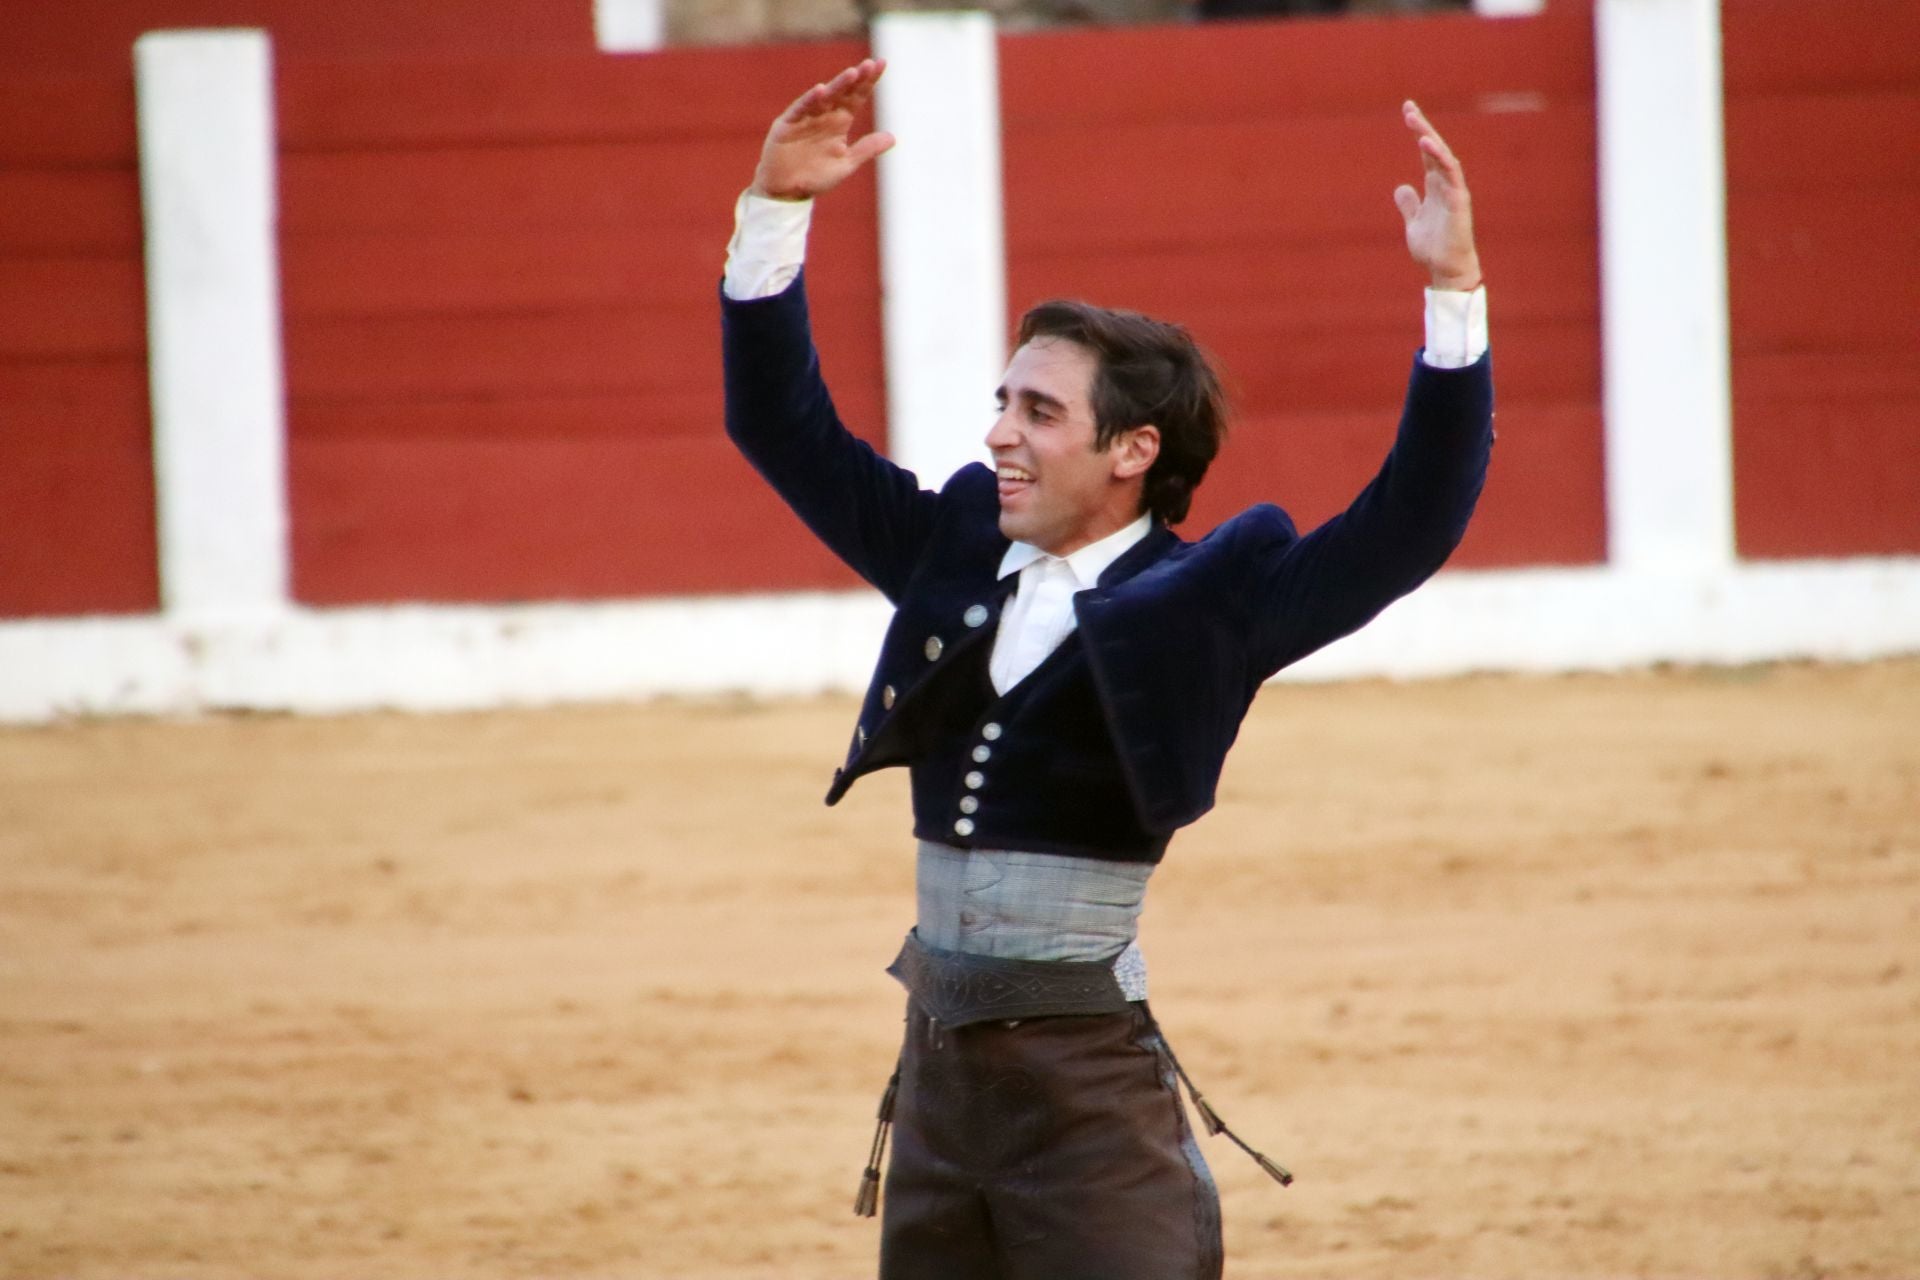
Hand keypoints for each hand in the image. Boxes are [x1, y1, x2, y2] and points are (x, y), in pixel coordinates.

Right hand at [751, 59, 896, 201]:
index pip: (857, 96)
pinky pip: (801, 110)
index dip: (868, 81)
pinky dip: (810, 101)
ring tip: (852, 74)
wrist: (786, 190)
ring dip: (837, 86)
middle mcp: (825, 115)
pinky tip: (821, 91)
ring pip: (824, 98)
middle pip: (843, 92)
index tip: (882, 64)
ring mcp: (806, 117)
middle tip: (870, 64)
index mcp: (840, 121)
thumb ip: (866, 149)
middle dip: (856, 79)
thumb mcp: (846, 164)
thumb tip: (893, 137)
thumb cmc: (815, 176)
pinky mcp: (788, 124)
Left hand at [1392, 101, 1482, 291]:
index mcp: (1435, 186)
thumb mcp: (1414, 222)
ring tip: (1414, 121)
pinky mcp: (1458, 199)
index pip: (1427, 153)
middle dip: (1422, 126)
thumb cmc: (1433, 248)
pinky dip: (1439, 156)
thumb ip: (1409, 204)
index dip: (1418, 132)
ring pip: (1443, 156)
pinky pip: (1450, 172)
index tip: (1408, 112)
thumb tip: (1401, 188)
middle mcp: (1446, 183)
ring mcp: (1454, 189)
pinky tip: (1426, 143)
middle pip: (1434, 148)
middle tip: (1408, 107)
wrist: (1446, 269)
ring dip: (1429, 137)